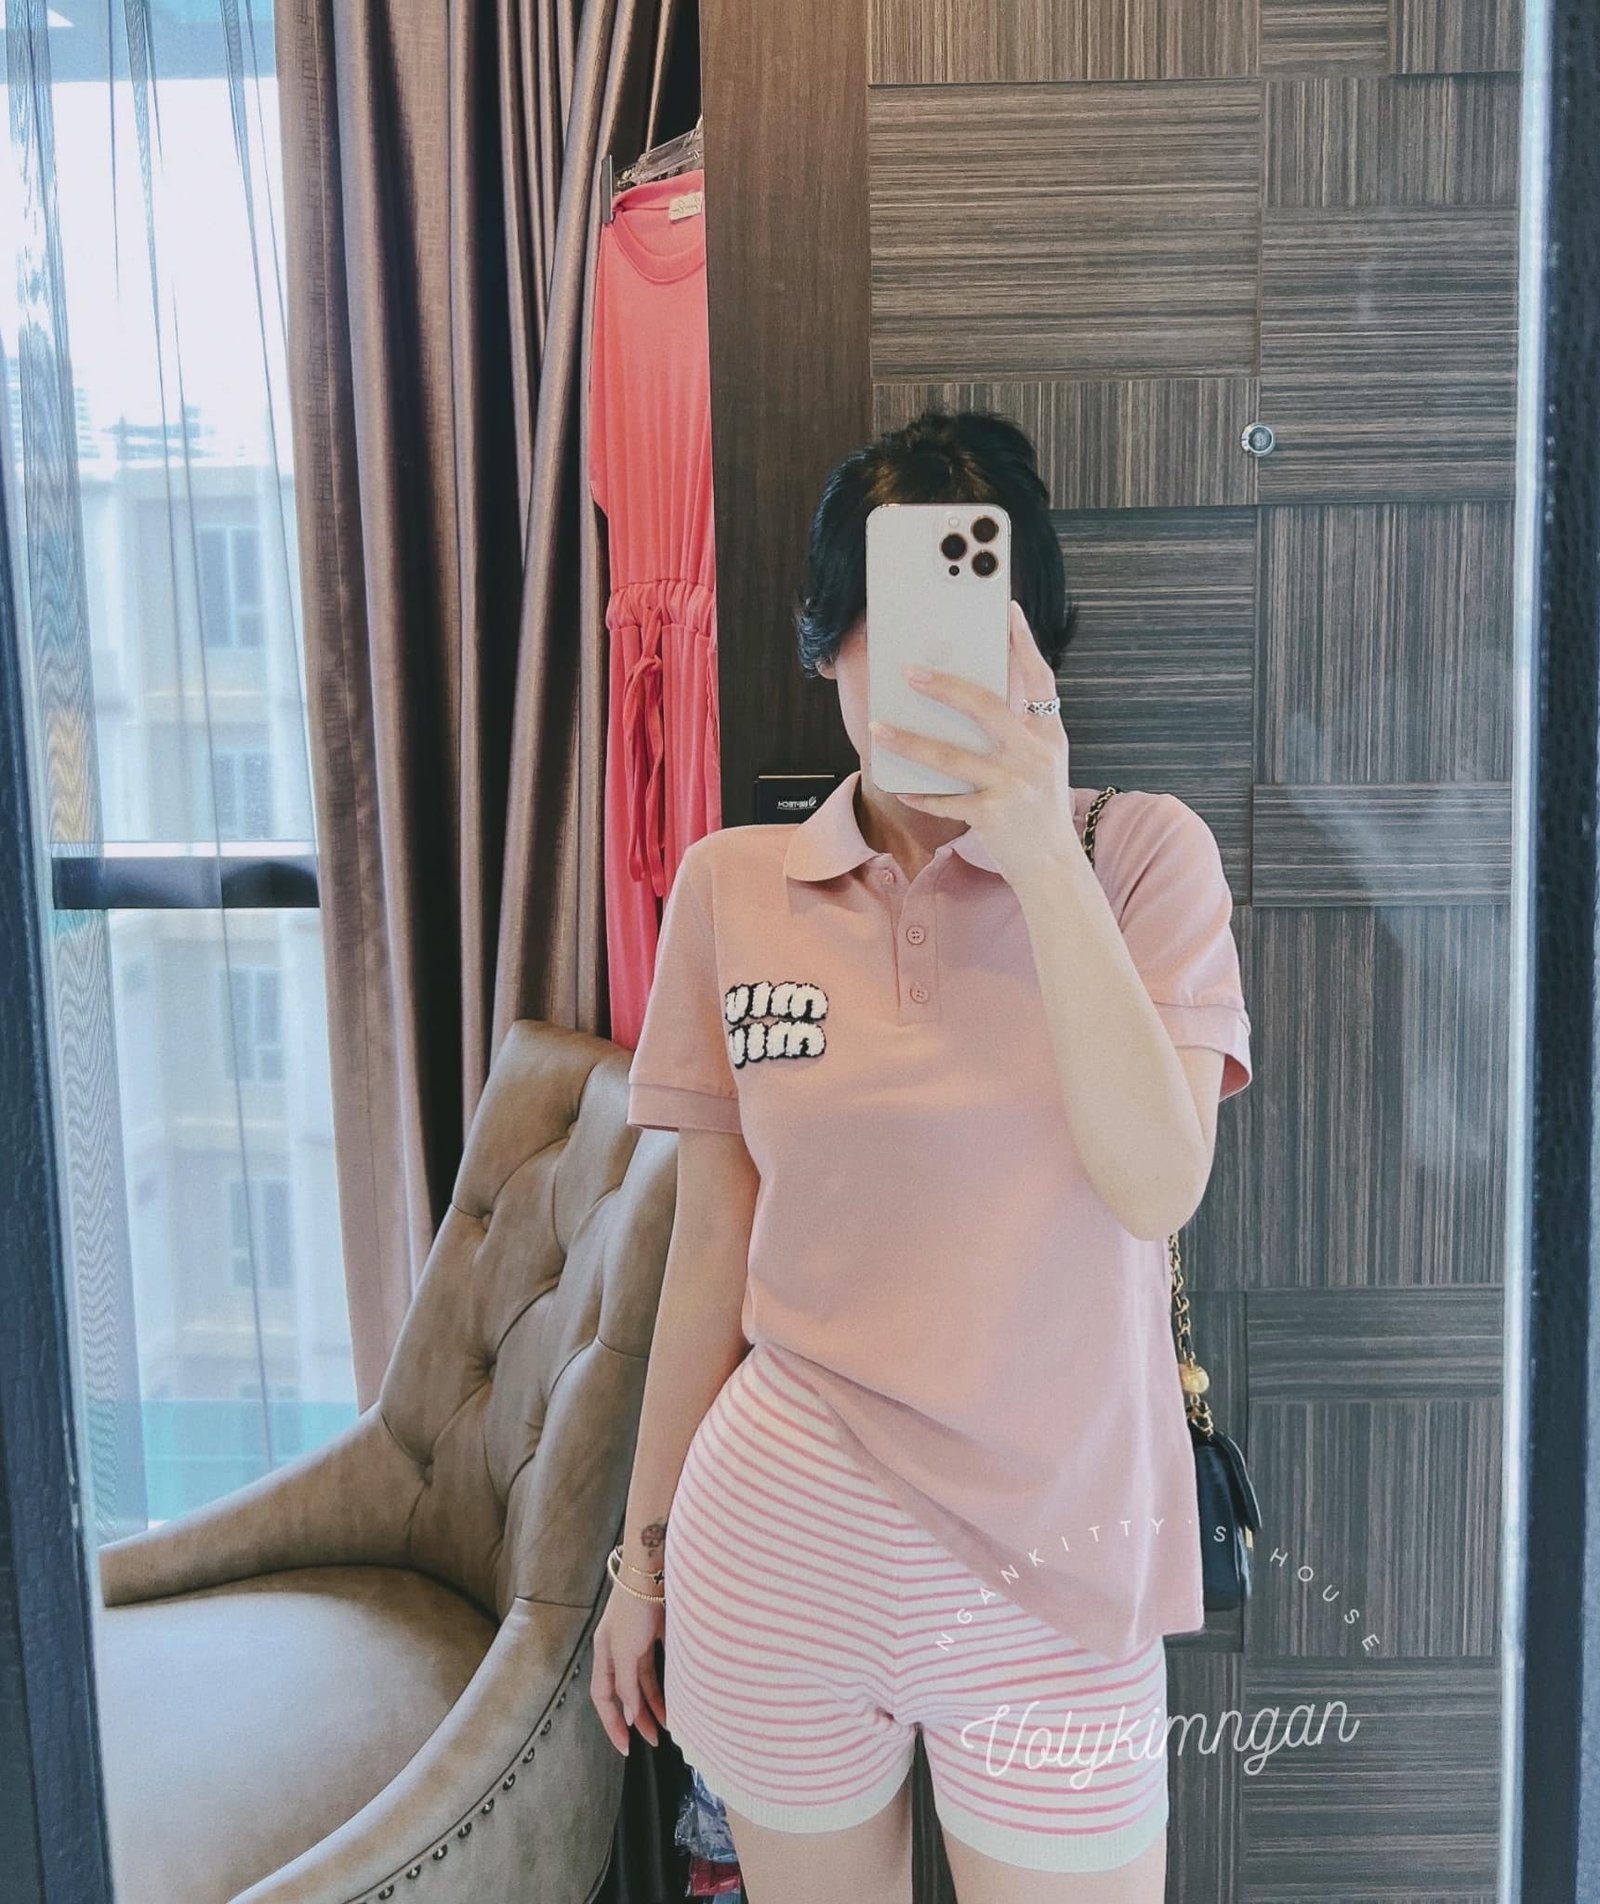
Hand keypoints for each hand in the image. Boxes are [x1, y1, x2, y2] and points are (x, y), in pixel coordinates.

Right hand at [590, 1575, 667, 1753]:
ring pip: (642, 1683)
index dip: (612, 1724)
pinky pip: (657, 1668)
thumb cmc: (634, 1608)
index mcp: (604, 1654)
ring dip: (653, 1705)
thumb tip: (628, 1715)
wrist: (653, 1570)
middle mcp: (619, 1650)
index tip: (626, 1747)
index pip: (603, 1698)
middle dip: (637, 1719)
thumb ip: (627, 1684)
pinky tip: (675, 1698)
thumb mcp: (626, 1650)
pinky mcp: (656, 1633)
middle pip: (624, 1693)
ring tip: (669, 1725)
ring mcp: (637, 1642)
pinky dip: (664, 1685)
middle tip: (654, 1742)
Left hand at [867, 599, 1080, 886]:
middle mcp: (1034, 755)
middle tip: (910, 671)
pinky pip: (946, 799)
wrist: (1053, 867)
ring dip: (908, 740)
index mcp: (1048, 735)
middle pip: (985, 707)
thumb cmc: (1040, 810)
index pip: (1040, 678)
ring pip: (950, 756)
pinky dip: (921, 794)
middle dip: (944, 686)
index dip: (1024, 643)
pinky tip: (901, 787)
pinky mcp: (993, 815)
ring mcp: (1013, 785)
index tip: (1008, 611)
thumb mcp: (1042, 763)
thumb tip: (965, 699)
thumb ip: (1017, 731)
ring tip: (877, 727)